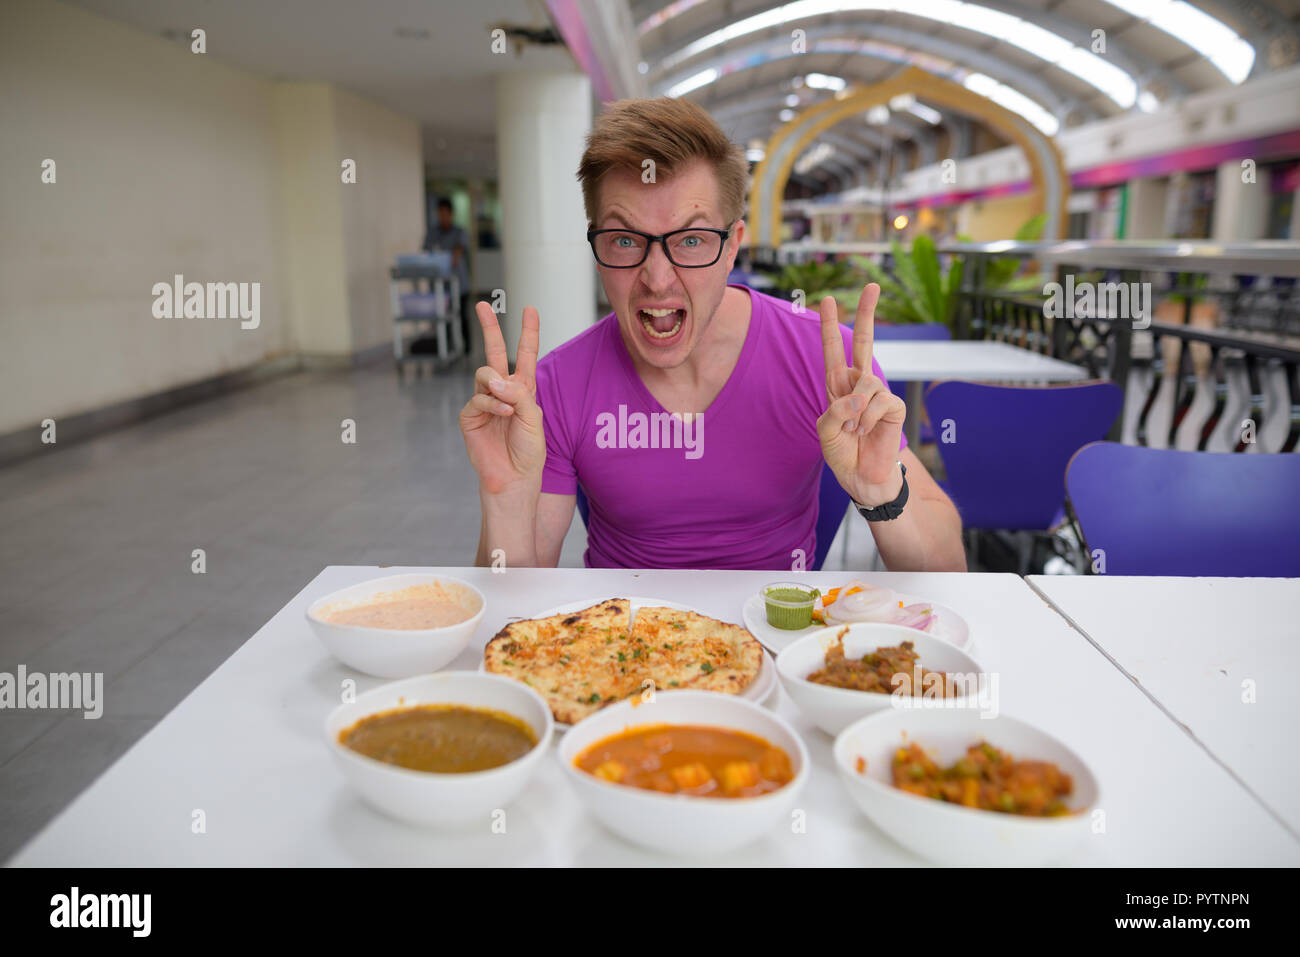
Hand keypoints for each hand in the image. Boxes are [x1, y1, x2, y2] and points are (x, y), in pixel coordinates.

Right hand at [459, 302, 544, 495]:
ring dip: (497, 384)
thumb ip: (518, 394)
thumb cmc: (529, 451)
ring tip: (508, 405)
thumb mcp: (533, 418)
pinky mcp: (470, 416)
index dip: (528, 332)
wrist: (514, 478)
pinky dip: (492, 404)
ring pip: (485, 373)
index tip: (529, 309)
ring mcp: (484, 402)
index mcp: (523, 389)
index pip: (525, 354)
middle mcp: (502, 391)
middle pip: (494, 352)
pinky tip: (503, 415)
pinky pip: (479, 398)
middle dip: (489, 328)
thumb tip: (494, 379)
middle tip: (482, 305)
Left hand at [816, 284, 906, 506]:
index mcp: (838, 386)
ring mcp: (878, 393)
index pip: (834, 350)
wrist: (863, 479)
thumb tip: (860, 396)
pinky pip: (879, 401)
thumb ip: (835, 410)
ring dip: (856, 410)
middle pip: (865, 341)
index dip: (831, 326)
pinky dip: (868, 419)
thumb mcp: (826, 432)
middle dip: (867, 312)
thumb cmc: (843, 454)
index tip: (828, 300)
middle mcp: (859, 384)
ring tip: (855, 430)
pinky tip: (867, 432)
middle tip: (872, 285)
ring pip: (867, 382)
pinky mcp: (894, 407)